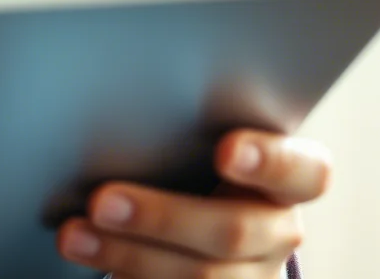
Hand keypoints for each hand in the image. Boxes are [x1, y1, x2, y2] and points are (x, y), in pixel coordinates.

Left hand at [57, 130, 331, 277]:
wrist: (194, 229)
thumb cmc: (193, 166)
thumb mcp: (200, 147)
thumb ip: (183, 132)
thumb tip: (117, 115)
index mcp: (289, 182)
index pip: (306, 172)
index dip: (269, 161)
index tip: (224, 150)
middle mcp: (277, 233)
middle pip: (233, 231)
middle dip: (161, 218)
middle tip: (101, 200)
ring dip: (127, 256)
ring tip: (73, 236)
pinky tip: (92, 265)